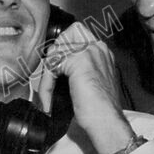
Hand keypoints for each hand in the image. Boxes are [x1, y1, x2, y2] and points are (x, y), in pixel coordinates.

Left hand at [36, 22, 132, 153]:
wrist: (106, 121)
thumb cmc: (100, 110)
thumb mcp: (90, 82)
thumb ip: (77, 69)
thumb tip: (56, 67)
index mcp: (102, 52)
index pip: (76, 32)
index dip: (62, 47)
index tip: (56, 68)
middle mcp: (98, 47)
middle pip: (64, 36)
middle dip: (53, 57)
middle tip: (51, 79)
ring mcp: (89, 51)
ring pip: (55, 52)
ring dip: (47, 76)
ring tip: (48, 95)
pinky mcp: (78, 60)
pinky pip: (51, 67)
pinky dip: (46, 85)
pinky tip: (49, 100)